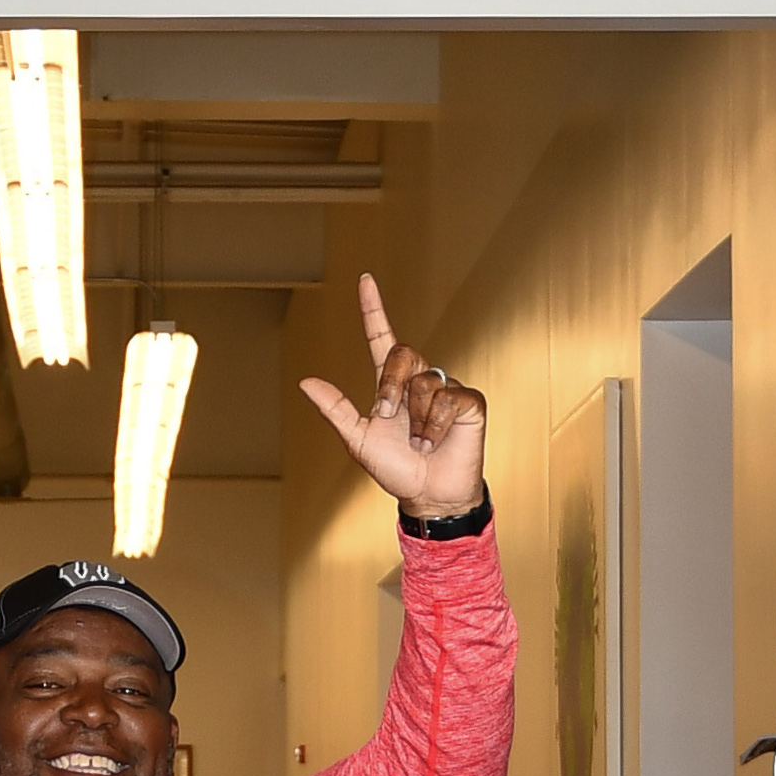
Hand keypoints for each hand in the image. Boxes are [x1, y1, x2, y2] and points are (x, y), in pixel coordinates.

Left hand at [299, 276, 486, 519]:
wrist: (428, 495)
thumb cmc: (397, 468)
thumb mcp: (358, 440)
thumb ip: (336, 410)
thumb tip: (306, 382)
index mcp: (391, 385)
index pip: (381, 338)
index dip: (373, 309)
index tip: (364, 280)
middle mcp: (419, 380)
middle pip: (403, 354)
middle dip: (390, 386)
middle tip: (387, 416)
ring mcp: (446, 390)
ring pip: (425, 383)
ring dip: (416, 420)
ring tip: (419, 443)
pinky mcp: (469, 403)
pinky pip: (449, 399)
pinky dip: (435, 426)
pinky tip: (434, 442)